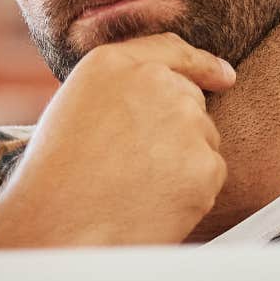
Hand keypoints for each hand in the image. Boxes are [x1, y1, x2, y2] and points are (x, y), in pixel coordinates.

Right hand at [0, 33, 236, 249]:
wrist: (60, 230)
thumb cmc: (57, 179)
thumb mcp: (75, 109)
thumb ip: (121, 90)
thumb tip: (166, 92)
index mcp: (113, 63)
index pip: (172, 50)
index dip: (202, 64)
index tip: (223, 75)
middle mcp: (155, 81)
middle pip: (191, 100)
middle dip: (177, 130)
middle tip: (139, 166)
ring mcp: (185, 120)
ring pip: (203, 138)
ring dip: (183, 160)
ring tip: (136, 186)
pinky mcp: (206, 162)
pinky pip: (211, 173)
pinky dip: (192, 191)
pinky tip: (154, 203)